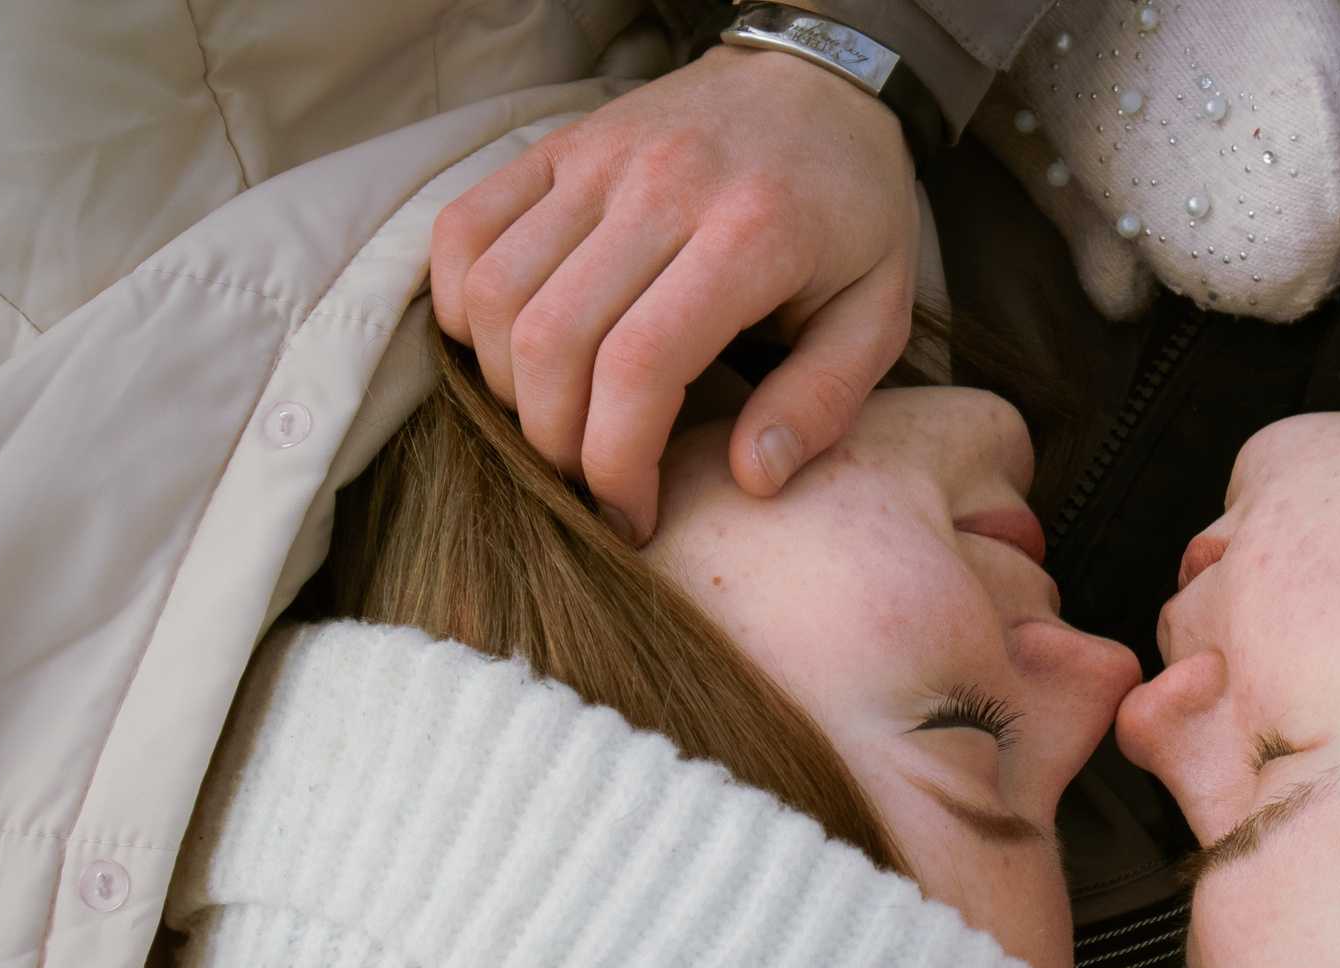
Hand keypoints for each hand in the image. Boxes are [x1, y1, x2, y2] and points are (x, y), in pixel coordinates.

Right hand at [432, 46, 919, 538]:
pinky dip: (459, 304)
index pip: (639, 365)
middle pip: (551, 338)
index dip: (615, 461)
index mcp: (752, 235)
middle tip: (590, 481)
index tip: (631, 514)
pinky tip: (506, 350)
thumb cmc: (854, 212)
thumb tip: (749, 478)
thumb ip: (823, 401)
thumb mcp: (880, 312)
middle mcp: (661, 187)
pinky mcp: (556, 146)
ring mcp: (597, 159)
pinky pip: (464, 227)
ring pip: (493, 289)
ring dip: (505, 383)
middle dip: (555, 441)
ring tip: (557, 420)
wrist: (820, 81)